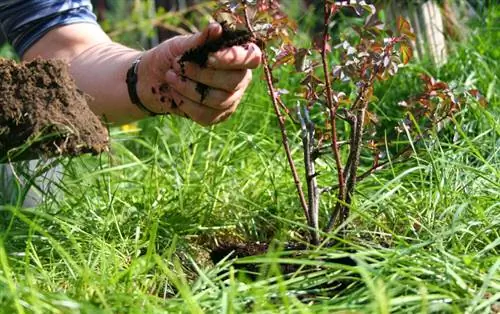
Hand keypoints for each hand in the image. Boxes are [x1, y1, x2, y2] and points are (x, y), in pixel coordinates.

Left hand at [138, 23, 260, 125]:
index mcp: (236, 57)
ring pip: (219, 100)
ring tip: (171, 77)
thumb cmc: (171, 57)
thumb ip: (200, 39)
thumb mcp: (182, 44)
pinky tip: (175, 94)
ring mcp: (229, 100)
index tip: (209, 57)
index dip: (234, 58)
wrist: (151, 79)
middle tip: (178, 65)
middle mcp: (239, 79)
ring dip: (190, 89)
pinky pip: (207, 115)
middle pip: (233, 81)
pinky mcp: (216, 116)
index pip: (251, 58)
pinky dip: (187, 104)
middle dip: (203, 74)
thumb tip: (217, 29)